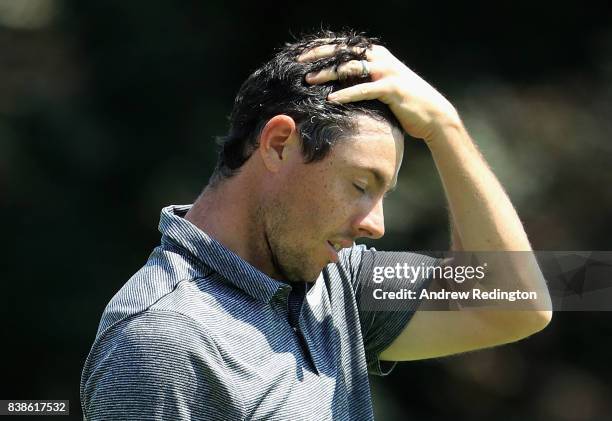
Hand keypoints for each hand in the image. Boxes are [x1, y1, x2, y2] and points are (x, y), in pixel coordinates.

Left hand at [298, 44, 460, 142]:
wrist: (433, 114)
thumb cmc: (404, 103)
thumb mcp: (383, 84)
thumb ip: (365, 79)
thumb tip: (339, 84)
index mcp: (376, 54)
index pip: (344, 46)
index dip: (322, 47)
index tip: (302, 53)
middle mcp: (380, 58)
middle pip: (343, 52)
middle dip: (319, 55)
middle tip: (298, 62)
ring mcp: (386, 72)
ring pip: (350, 68)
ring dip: (328, 73)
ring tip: (308, 80)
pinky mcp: (391, 89)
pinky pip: (364, 90)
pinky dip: (346, 94)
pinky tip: (330, 100)